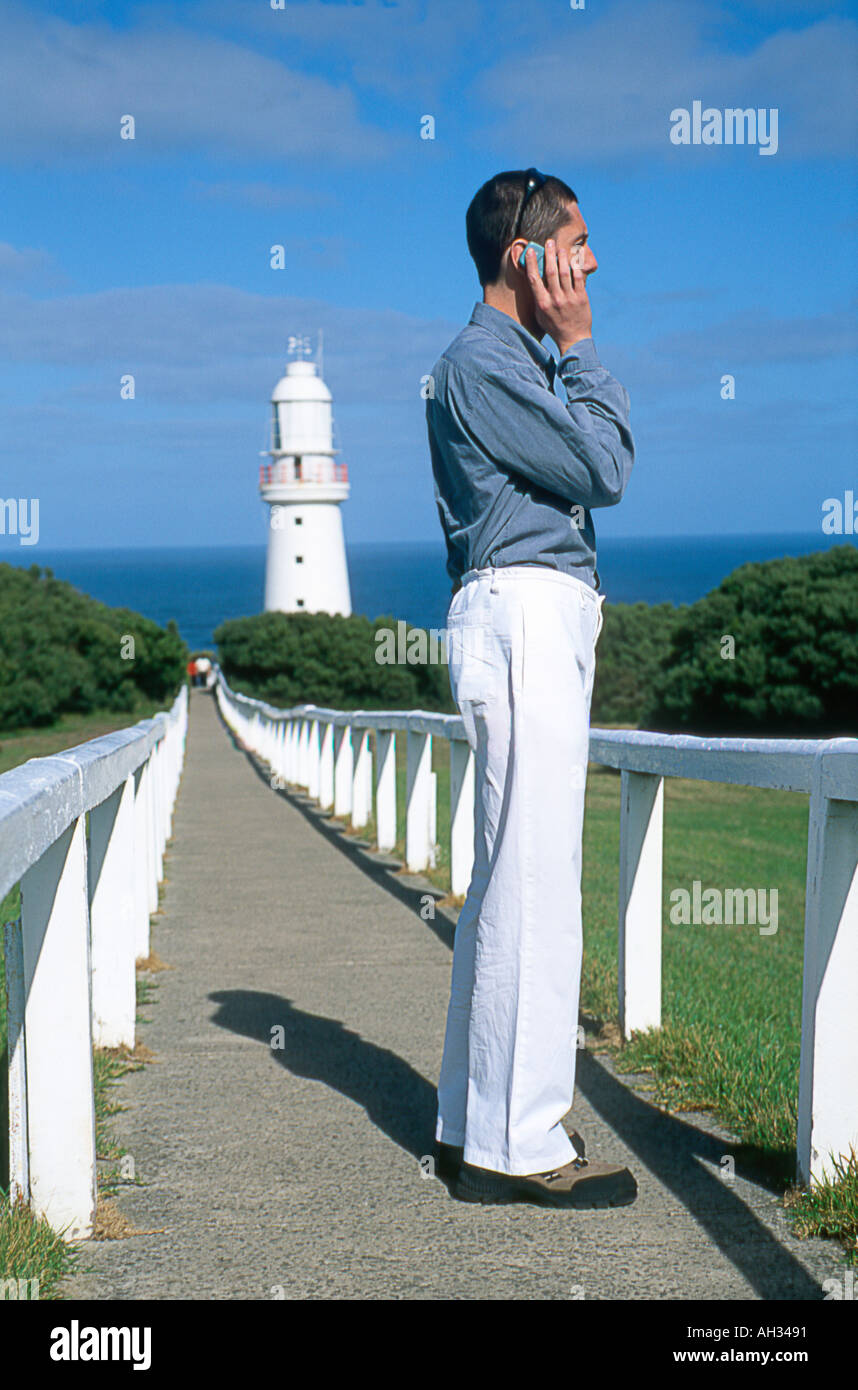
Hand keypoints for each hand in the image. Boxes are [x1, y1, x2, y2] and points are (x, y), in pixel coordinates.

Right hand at [525, 239, 591, 354]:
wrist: (573, 339)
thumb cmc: (554, 326)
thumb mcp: (540, 314)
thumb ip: (538, 298)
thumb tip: (534, 279)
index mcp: (542, 304)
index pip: (534, 279)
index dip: (532, 263)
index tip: (531, 250)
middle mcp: (555, 300)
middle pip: (550, 271)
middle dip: (549, 254)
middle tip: (549, 242)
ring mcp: (569, 298)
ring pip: (565, 272)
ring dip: (562, 257)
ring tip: (561, 248)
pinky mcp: (581, 298)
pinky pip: (578, 278)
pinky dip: (575, 266)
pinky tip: (573, 259)